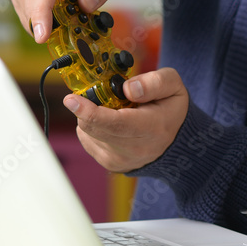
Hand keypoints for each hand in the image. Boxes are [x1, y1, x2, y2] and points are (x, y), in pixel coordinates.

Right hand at [9, 0, 116, 42]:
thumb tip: (86, 4)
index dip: (42, 13)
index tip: (42, 36)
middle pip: (34, 4)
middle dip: (48, 25)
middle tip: (67, 31)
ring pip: (27, 13)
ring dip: (45, 24)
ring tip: (63, 13)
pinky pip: (24, 14)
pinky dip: (38, 21)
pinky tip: (52, 13)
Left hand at [65, 67, 188, 172]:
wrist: (175, 141)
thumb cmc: (171, 109)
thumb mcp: (173, 86)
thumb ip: (154, 82)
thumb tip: (128, 89)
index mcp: (153, 128)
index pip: (116, 123)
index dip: (90, 112)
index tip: (72, 100)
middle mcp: (135, 149)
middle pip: (95, 128)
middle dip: (84, 107)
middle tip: (90, 92)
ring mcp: (120, 159)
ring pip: (87, 132)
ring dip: (90, 115)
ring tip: (112, 109)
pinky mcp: (109, 163)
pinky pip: (87, 139)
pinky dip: (92, 126)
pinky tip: (109, 121)